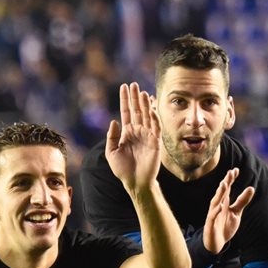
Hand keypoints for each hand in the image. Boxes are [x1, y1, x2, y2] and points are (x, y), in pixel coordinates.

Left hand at [105, 82, 161, 196]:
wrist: (135, 182)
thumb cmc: (123, 170)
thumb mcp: (111, 153)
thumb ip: (111, 137)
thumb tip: (113, 121)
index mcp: (127, 133)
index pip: (126, 112)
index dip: (125, 100)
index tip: (124, 87)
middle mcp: (138, 132)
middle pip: (137, 110)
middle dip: (135, 98)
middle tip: (133, 84)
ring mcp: (147, 136)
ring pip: (146, 116)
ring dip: (145, 104)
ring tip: (142, 92)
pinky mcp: (155, 142)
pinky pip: (156, 127)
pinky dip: (154, 118)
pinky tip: (151, 109)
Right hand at [202, 167, 254, 253]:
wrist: (216, 244)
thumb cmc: (225, 226)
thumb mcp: (236, 213)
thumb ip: (242, 201)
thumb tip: (251, 188)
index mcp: (223, 202)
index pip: (227, 188)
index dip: (230, 179)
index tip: (236, 170)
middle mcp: (217, 206)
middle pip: (221, 192)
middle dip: (225, 182)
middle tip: (230, 172)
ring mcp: (213, 214)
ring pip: (215, 202)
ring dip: (219, 193)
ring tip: (224, 184)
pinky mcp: (210, 224)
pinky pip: (212, 217)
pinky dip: (215, 211)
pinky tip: (220, 206)